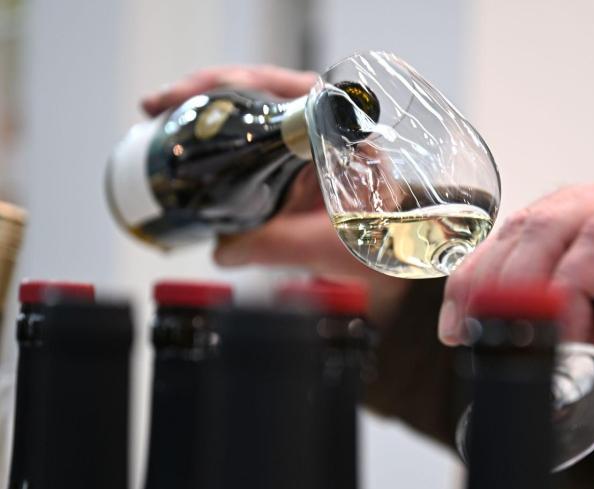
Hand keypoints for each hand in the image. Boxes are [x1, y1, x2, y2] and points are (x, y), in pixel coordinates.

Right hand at [141, 66, 410, 323]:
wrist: (396, 264)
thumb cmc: (380, 246)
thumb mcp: (324, 247)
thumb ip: (274, 248)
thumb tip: (221, 250)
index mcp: (347, 137)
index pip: (290, 89)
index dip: (239, 85)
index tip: (199, 93)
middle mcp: (332, 129)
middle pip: (264, 88)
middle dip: (210, 90)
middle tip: (162, 103)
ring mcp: (313, 140)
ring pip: (258, 106)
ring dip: (211, 107)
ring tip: (163, 114)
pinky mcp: (298, 159)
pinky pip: (258, 133)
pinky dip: (223, 133)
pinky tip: (188, 137)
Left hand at [438, 168, 593, 412]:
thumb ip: (560, 318)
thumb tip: (499, 329)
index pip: (525, 230)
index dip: (481, 273)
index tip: (458, 323)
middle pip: (534, 220)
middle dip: (491, 278)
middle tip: (475, 328)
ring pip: (562, 220)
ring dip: (528, 282)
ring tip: (521, 331)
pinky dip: (577, 281)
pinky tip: (572, 322)